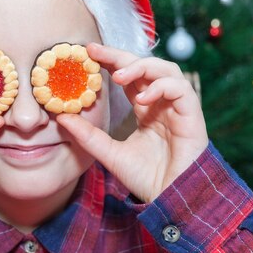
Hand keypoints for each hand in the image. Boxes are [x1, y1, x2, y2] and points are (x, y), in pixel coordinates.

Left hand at [57, 43, 208, 202]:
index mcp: (145, 108)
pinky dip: (162, 87)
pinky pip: (181, 90)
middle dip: (120, 56)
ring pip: (166, 70)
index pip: (128, 75)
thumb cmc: (146, 178)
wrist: (171, 199)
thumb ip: (88, 135)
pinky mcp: (192, 115)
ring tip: (118, 76)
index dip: (110, 61)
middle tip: (95, 52)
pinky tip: (143, 98)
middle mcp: (161, 103)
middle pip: (144, 66)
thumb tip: (60, 117)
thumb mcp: (109, 153)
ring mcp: (177, 108)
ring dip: (142, 67)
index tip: (87, 52)